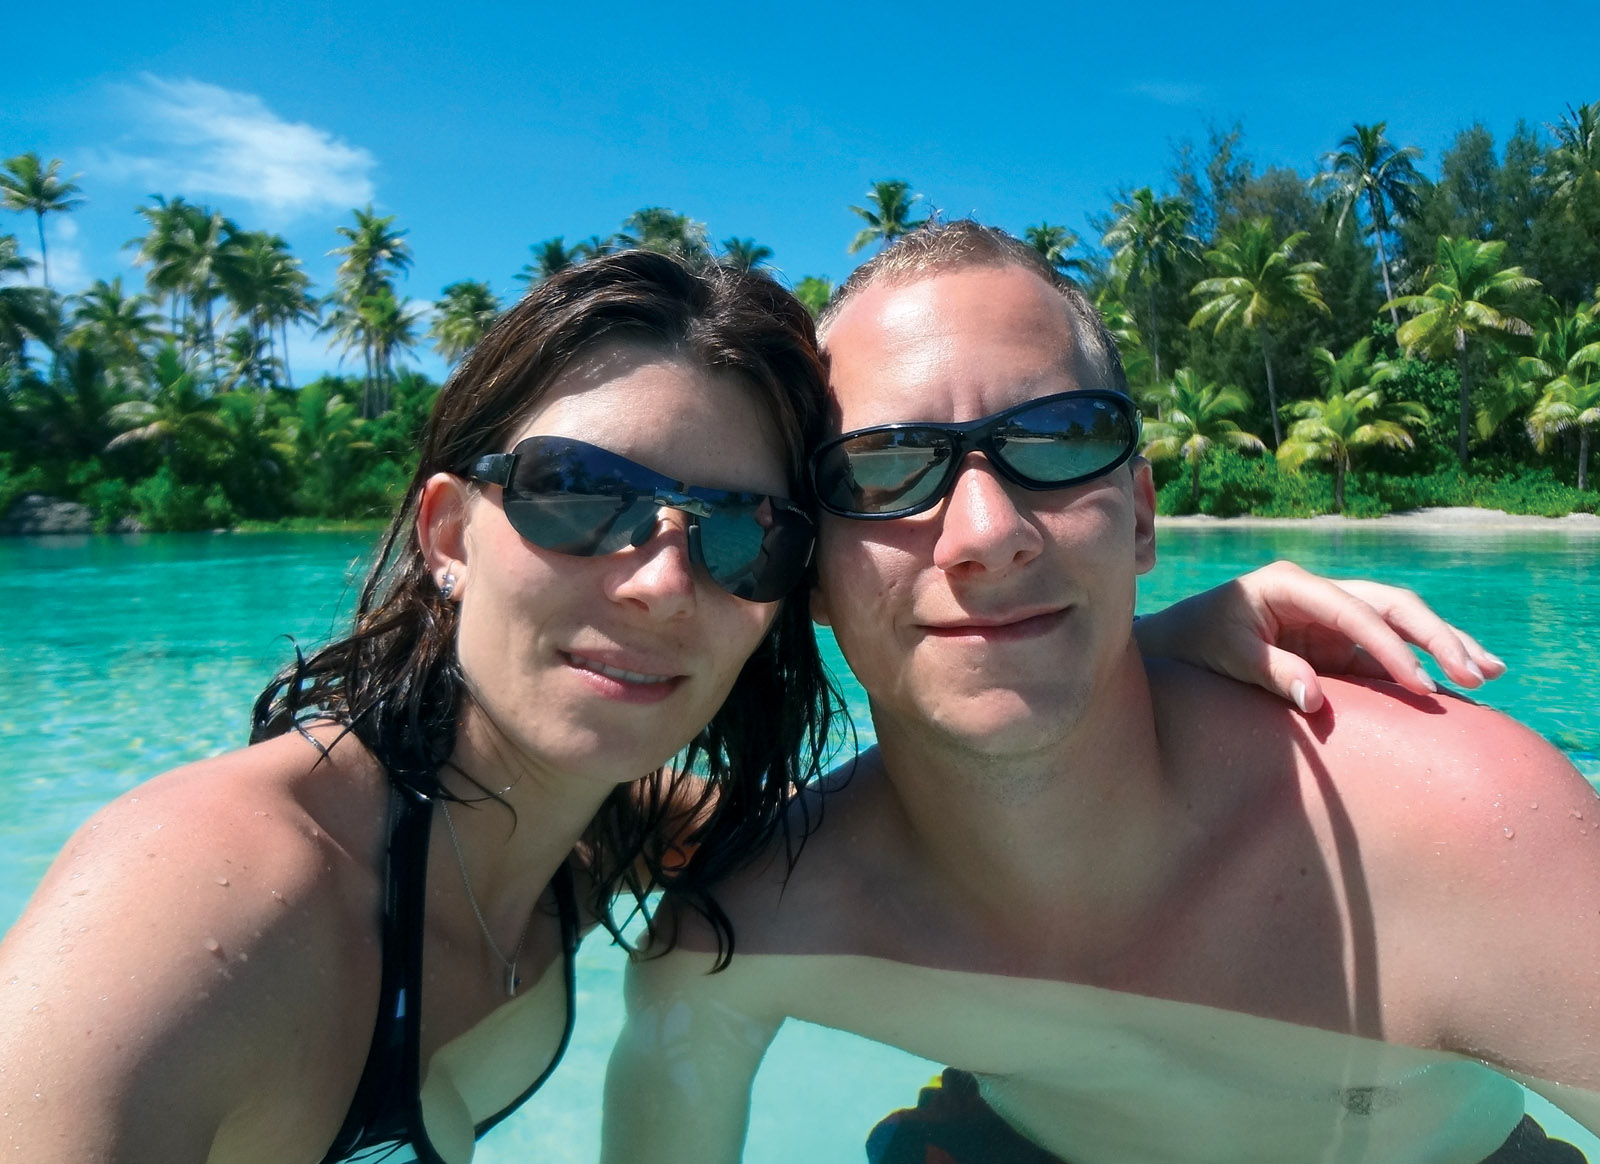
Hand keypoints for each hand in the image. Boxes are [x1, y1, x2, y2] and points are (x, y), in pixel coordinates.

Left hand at [1134, 561, 1504, 712]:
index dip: (1390, 647)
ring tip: (1490, 672)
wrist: (1177, 645)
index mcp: (1290, 586)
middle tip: (1475, 674)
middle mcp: (1319, 594)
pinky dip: (1424, 662)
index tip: (1420, 684)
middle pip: (1392, 605)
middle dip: (1437, 638)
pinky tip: (1462, 679)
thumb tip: (1313, 698)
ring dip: (1445, 644)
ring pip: (1401, 622)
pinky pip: (1389, 648)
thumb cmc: (1196, 644)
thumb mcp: (1224, 655)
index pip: (1354, 611)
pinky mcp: (1337, 642)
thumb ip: (1267, 670)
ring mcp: (1332, 617)